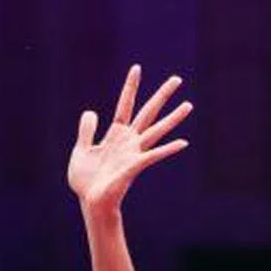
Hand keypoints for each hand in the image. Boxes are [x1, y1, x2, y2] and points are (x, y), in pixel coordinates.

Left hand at [67, 65, 191, 210]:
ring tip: (189, 105)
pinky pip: (153, 155)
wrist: (89, 202)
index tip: (137, 68)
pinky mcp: (134, 167)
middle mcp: (128, 141)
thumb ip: (87, 131)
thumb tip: (91, 111)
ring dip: (173, 119)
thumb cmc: (86, 181)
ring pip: (156, 131)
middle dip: (162, 96)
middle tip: (178, 78)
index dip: (130, 87)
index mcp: (115, 135)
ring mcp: (133, 153)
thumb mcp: (81, 150)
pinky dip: (167, 149)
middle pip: (148, 113)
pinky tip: (183, 143)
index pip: (125, 105)